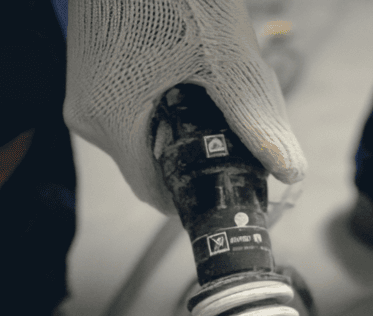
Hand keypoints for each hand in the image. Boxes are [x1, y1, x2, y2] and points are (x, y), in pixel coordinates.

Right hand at [64, 0, 306, 213]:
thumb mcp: (230, 65)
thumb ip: (257, 123)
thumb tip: (290, 173)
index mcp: (110, 123)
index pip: (153, 191)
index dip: (194, 194)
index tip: (226, 188)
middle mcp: (86, 112)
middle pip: (148, 161)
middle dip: (190, 154)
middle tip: (229, 135)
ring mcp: (82, 86)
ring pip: (138, 132)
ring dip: (175, 125)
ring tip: (210, 93)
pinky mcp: (86, 64)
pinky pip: (126, 103)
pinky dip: (159, 100)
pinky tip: (188, 72)